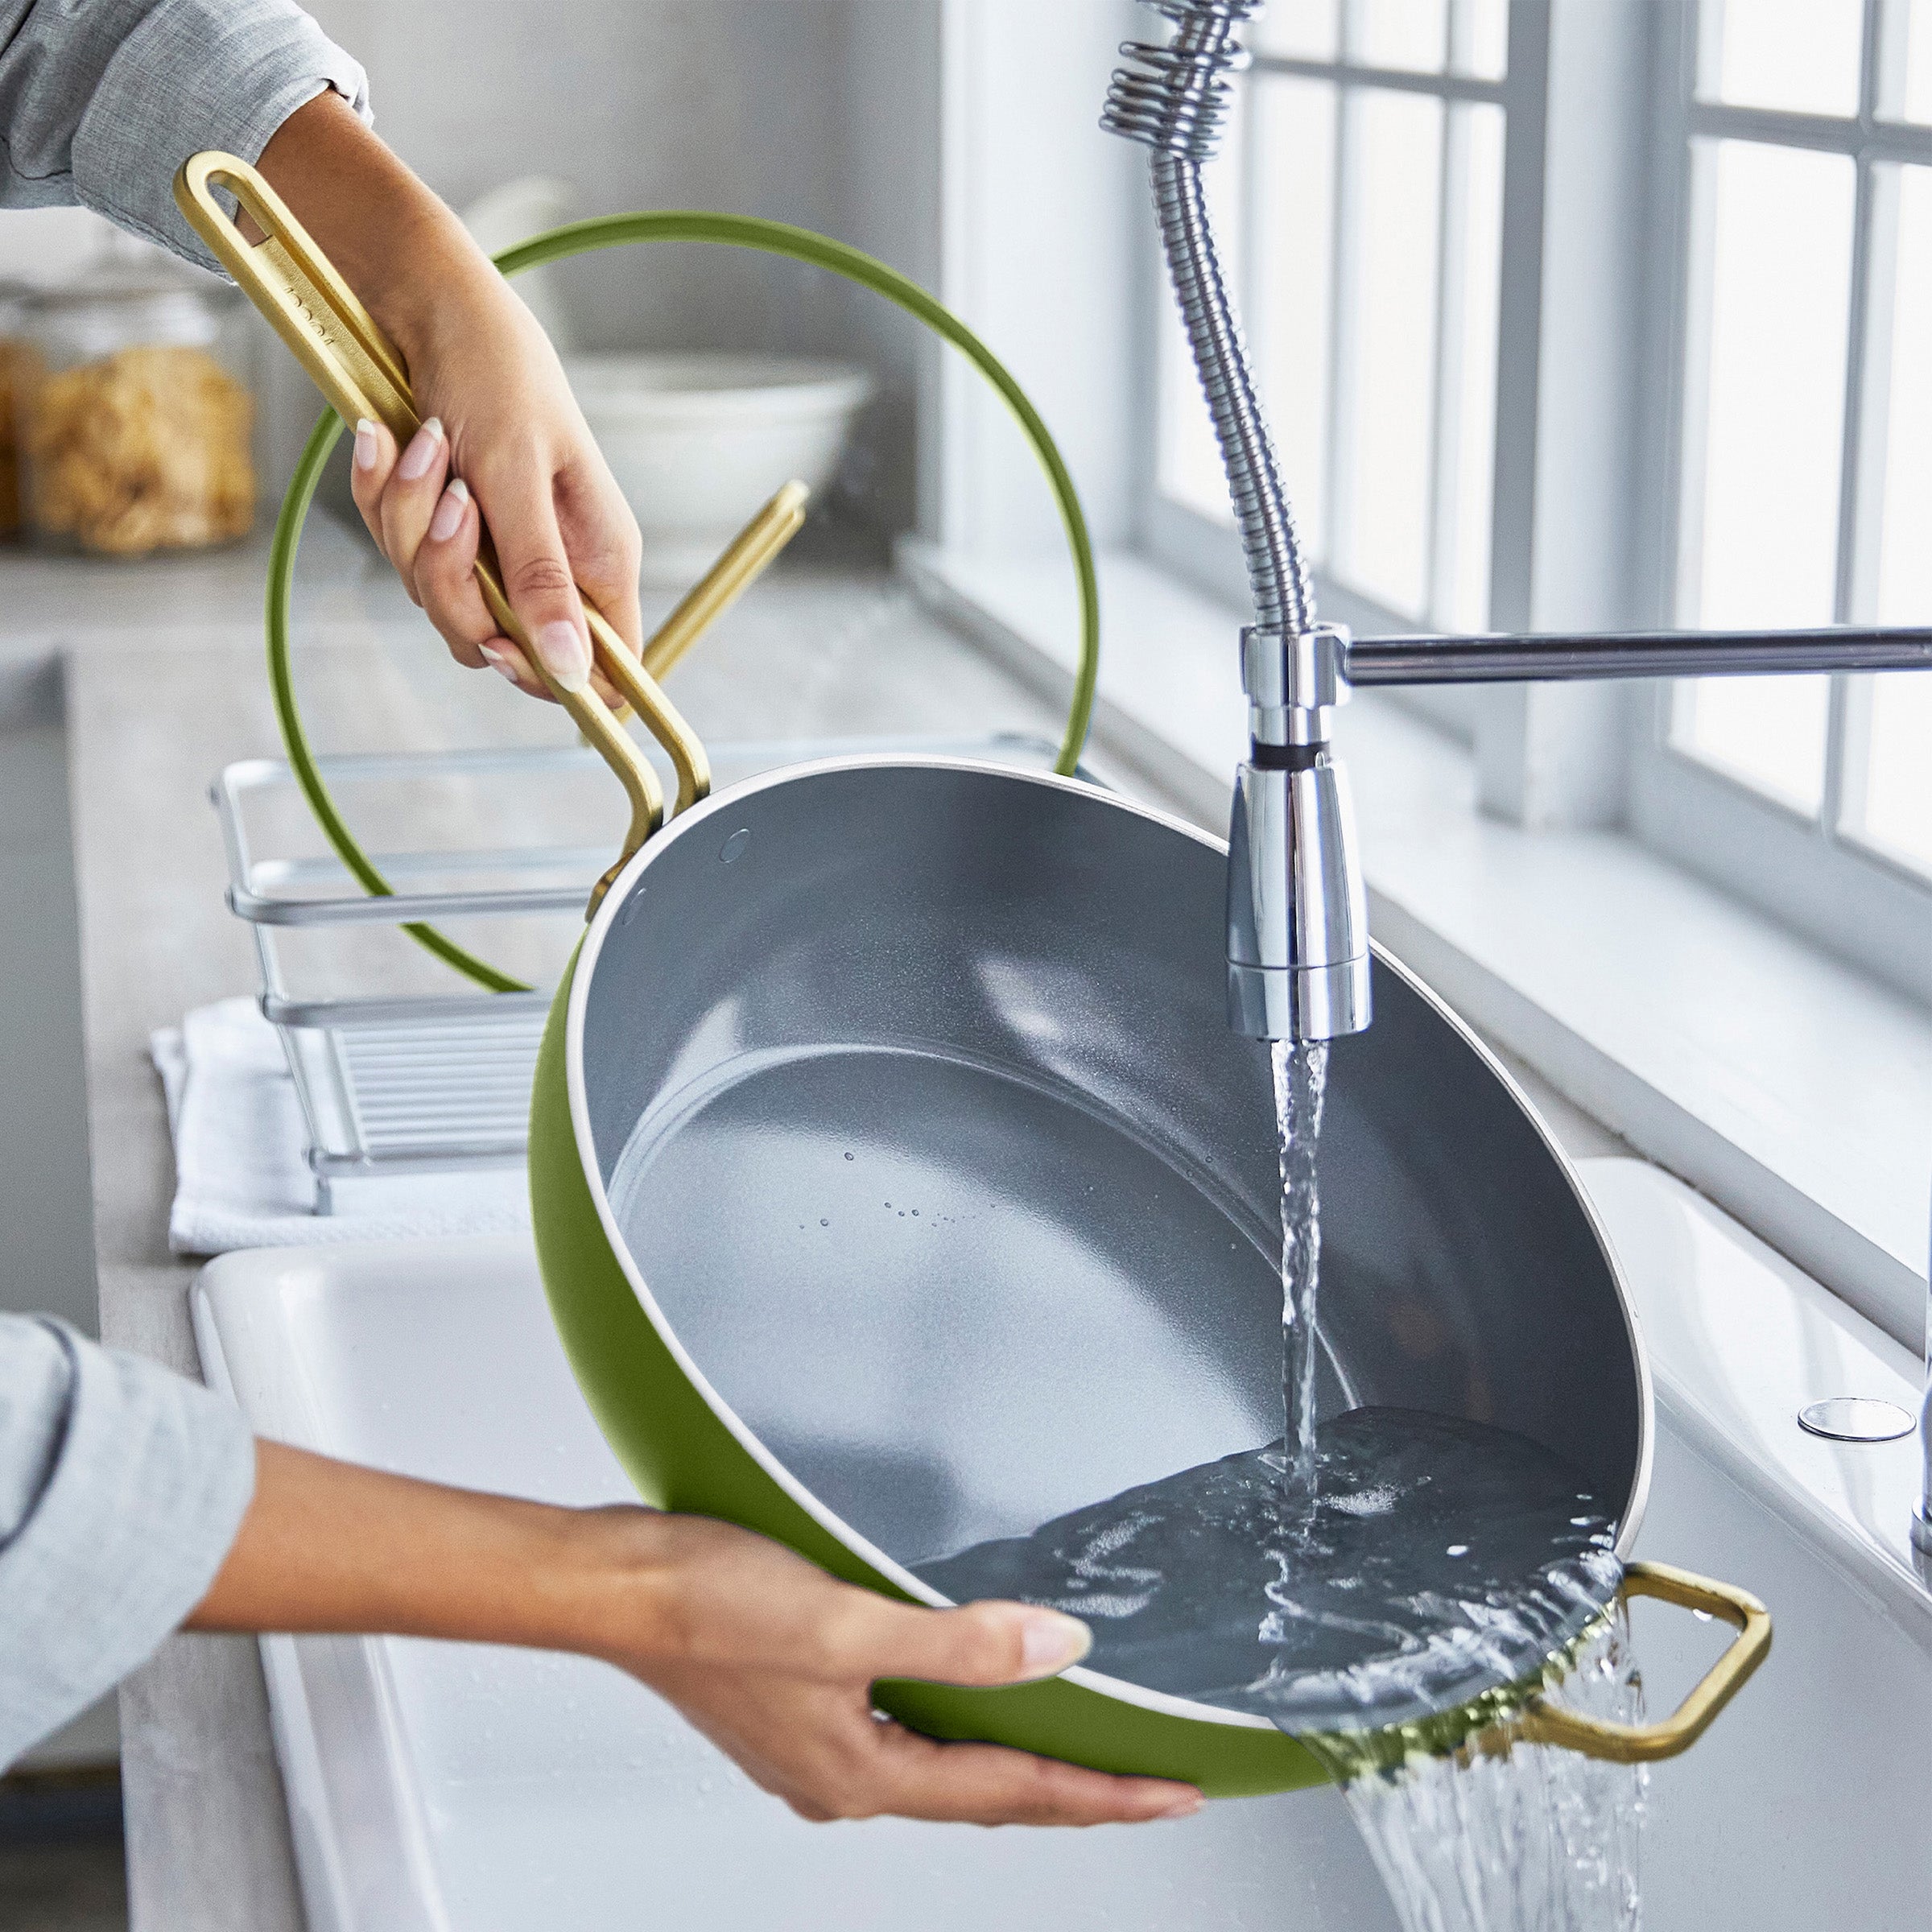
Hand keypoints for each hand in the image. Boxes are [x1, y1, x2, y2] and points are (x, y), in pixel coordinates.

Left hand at [255, 91, 639, 705]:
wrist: (426, 300)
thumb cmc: (495, 369)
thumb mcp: (517, 473)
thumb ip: (541, 577)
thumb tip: (574, 675)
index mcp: (596, 559)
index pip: (604, 668)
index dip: (556, 679)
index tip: (506, 647)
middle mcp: (549, 566)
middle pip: (497, 643)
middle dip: (452, 579)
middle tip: (454, 501)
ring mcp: (491, 550)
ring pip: (435, 598)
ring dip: (410, 522)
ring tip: (423, 446)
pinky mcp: (439, 529)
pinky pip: (398, 553)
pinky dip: (385, 497)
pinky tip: (391, 441)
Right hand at [582, 1511, 1202, 1826]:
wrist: (615, 1585)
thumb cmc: (706, 1604)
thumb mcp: (848, 1620)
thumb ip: (958, 1643)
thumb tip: (1054, 1651)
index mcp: (861, 1772)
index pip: (1014, 1795)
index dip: (1103, 1796)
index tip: (1172, 1797)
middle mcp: (842, 1777)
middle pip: (986, 1794)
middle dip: (1073, 1790)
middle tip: (1147, 1782)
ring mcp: (815, 1746)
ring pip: (944, 1762)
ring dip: (1015, 1758)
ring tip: (1080, 1745)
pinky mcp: (796, 1707)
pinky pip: (904, 1728)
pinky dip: (957, 1719)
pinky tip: (969, 1688)